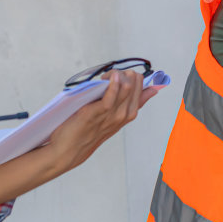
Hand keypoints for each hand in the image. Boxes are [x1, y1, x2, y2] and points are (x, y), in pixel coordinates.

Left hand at [44, 70, 159, 175]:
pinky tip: (108, 78)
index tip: (114, 76)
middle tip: (106, 77)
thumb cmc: (89, 131)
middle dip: (122, 72)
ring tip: (103, 79)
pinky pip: (111, 95)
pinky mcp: (99, 112)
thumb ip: (130, 102)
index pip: (141, 84)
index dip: (128, 74)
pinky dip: (112, 84)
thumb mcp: (113, 117)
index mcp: (130, 112)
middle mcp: (125, 113)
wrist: (70, 149)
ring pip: (127, 86)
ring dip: (115, 75)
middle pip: (135, 82)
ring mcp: (114, 114)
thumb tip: (151, 90)